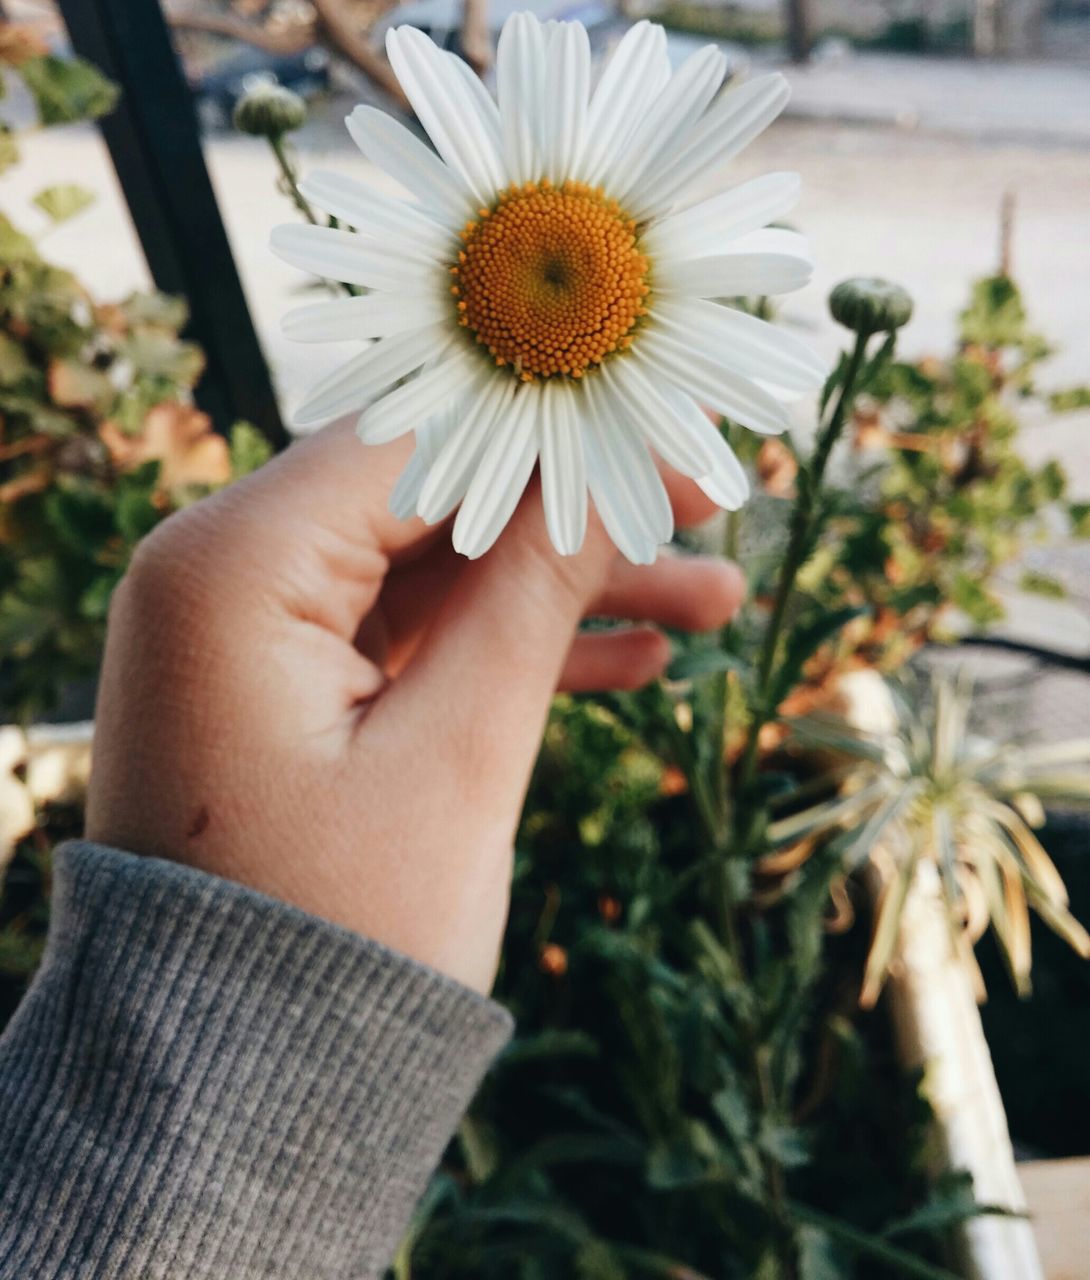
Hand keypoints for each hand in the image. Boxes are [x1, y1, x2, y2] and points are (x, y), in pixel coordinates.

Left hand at [86, 422, 743, 991]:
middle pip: (435, 503)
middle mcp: (222, 579)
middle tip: (712, 515)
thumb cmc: (335, 940)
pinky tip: (632, 660)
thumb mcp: (457, 754)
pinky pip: (415, 639)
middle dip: (577, 519)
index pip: (417, 445)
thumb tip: (612, 480)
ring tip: (710, 605)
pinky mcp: (290, 689)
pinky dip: (508, 647)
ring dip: (565, 589)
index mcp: (230, 569)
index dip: (559, 440)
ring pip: (439, 572)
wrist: (239, 1091)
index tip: (673, 441)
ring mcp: (253, 636)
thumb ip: (534, 595)